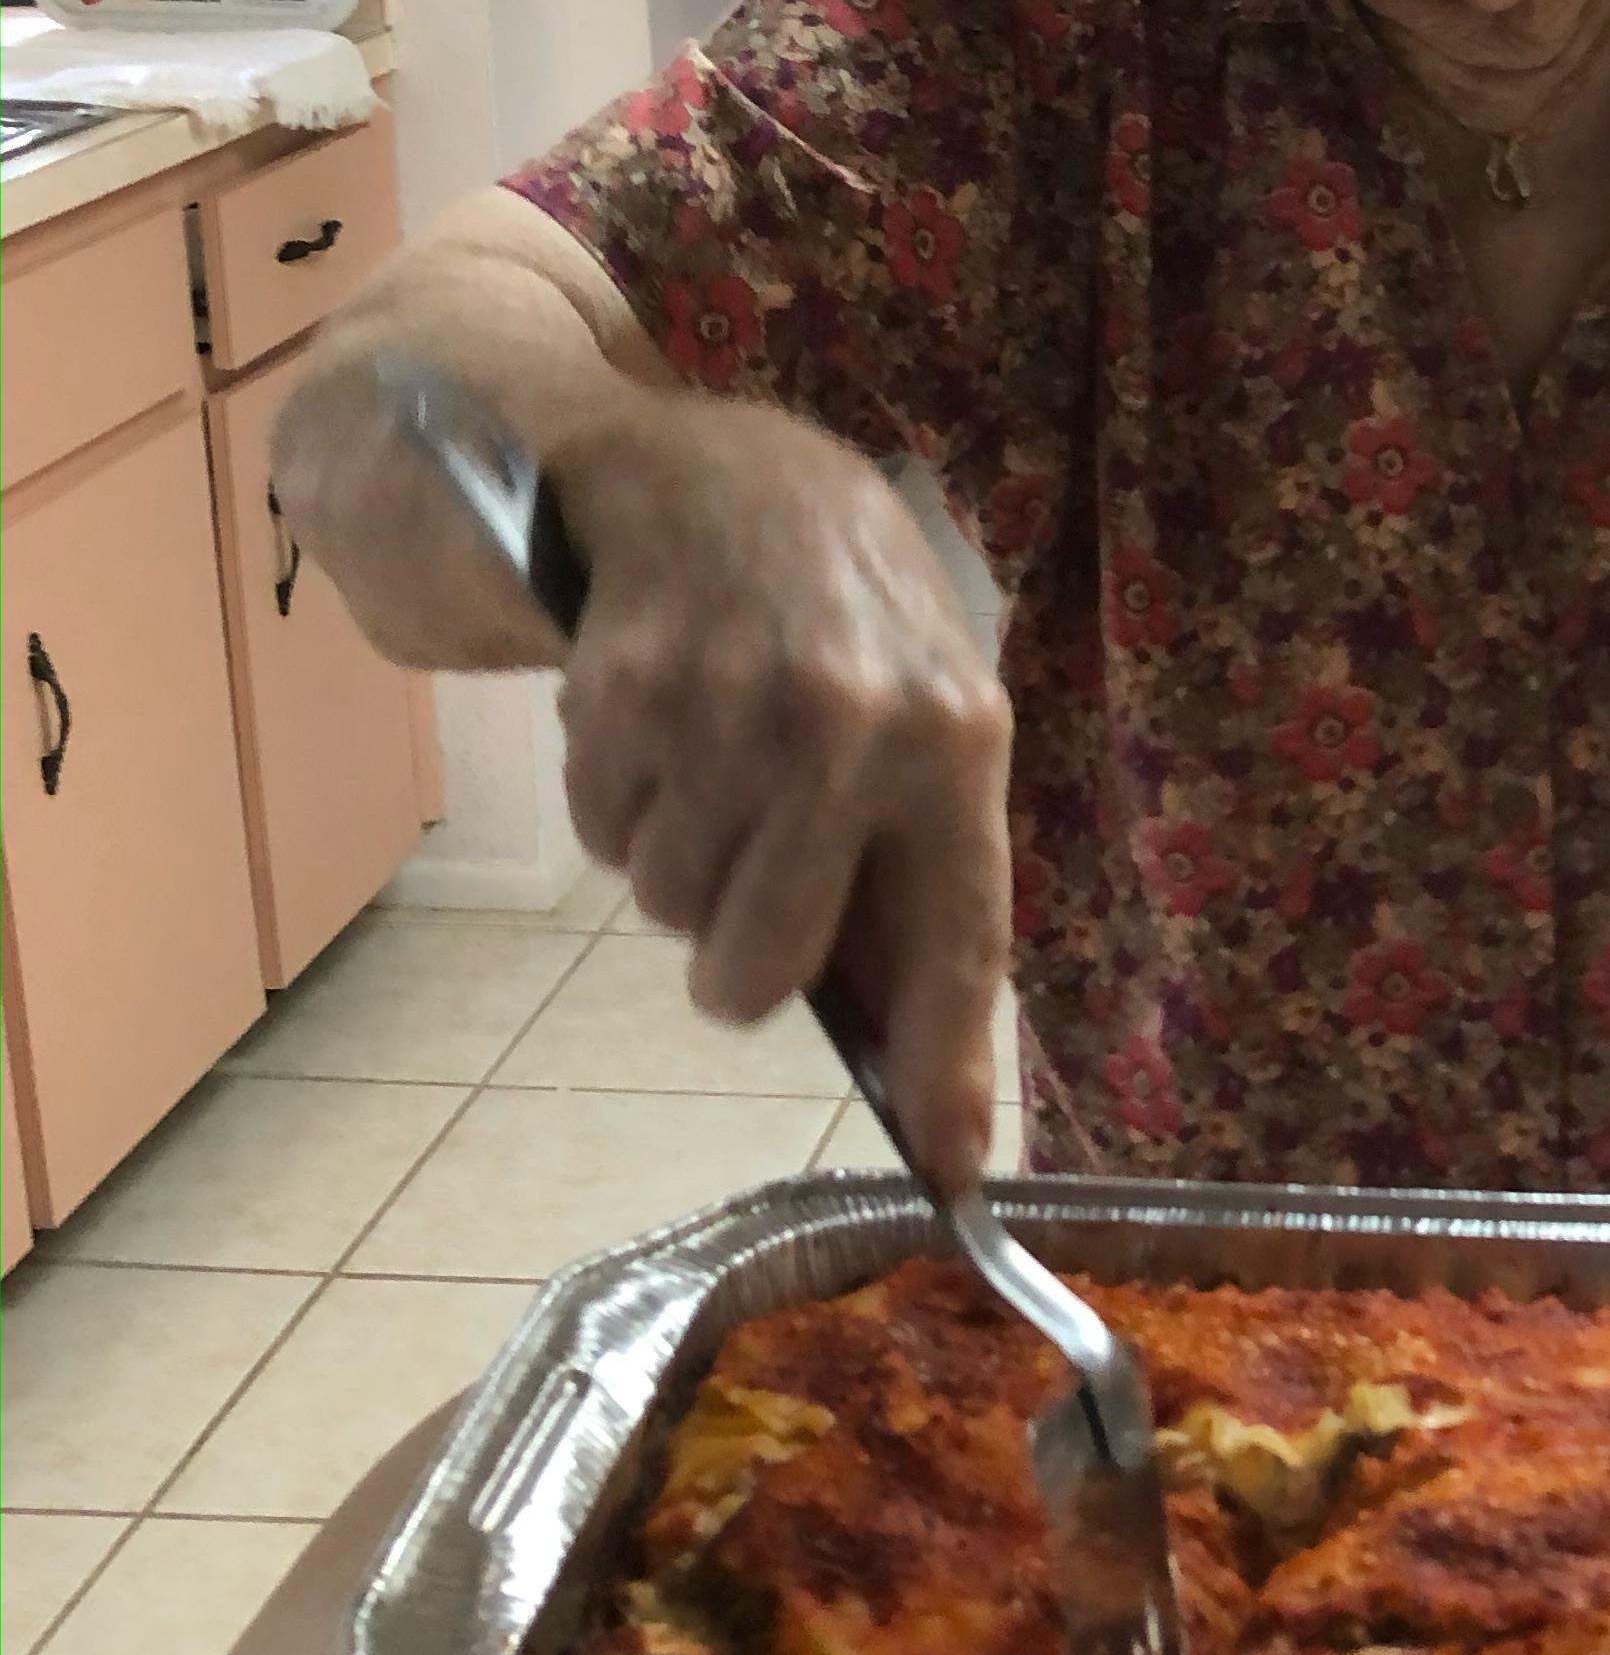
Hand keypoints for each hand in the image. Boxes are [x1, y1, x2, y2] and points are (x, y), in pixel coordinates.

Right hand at [550, 397, 1015, 1191]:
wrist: (714, 475)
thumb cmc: (847, 617)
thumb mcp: (930, 710)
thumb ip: (922, 867)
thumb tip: (913, 1053)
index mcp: (952, 740)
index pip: (960, 941)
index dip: (948, 1070)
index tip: (952, 1179)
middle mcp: (846, 728)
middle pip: (762, 968)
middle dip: (739, 969)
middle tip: (747, 903)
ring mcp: (725, 708)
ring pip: (671, 908)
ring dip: (680, 872)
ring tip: (715, 771)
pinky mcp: (621, 691)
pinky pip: (605, 836)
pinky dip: (621, 810)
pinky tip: (660, 731)